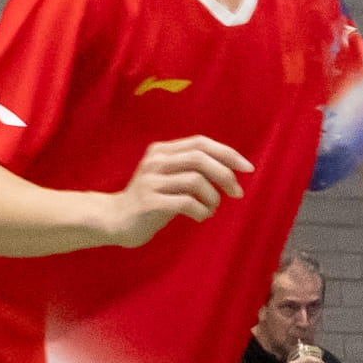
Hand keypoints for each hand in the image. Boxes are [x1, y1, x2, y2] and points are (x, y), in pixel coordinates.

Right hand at [105, 135, 252, 245]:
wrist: (115, 219)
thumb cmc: (151, 199)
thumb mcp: (169, 176)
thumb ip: (192, 167)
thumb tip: (231, 168)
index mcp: (162, 150)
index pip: (201, 143)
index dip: (227, 153)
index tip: (248, 168)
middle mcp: (156, 161)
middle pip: (200, 159)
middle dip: (225, 176)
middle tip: (237, 193)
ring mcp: (151, 180)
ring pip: (196, 181)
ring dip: (213, 198)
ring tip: (211, 208)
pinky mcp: (149, 201)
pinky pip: (186, 203)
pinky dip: (202, 211)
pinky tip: (201, 216)